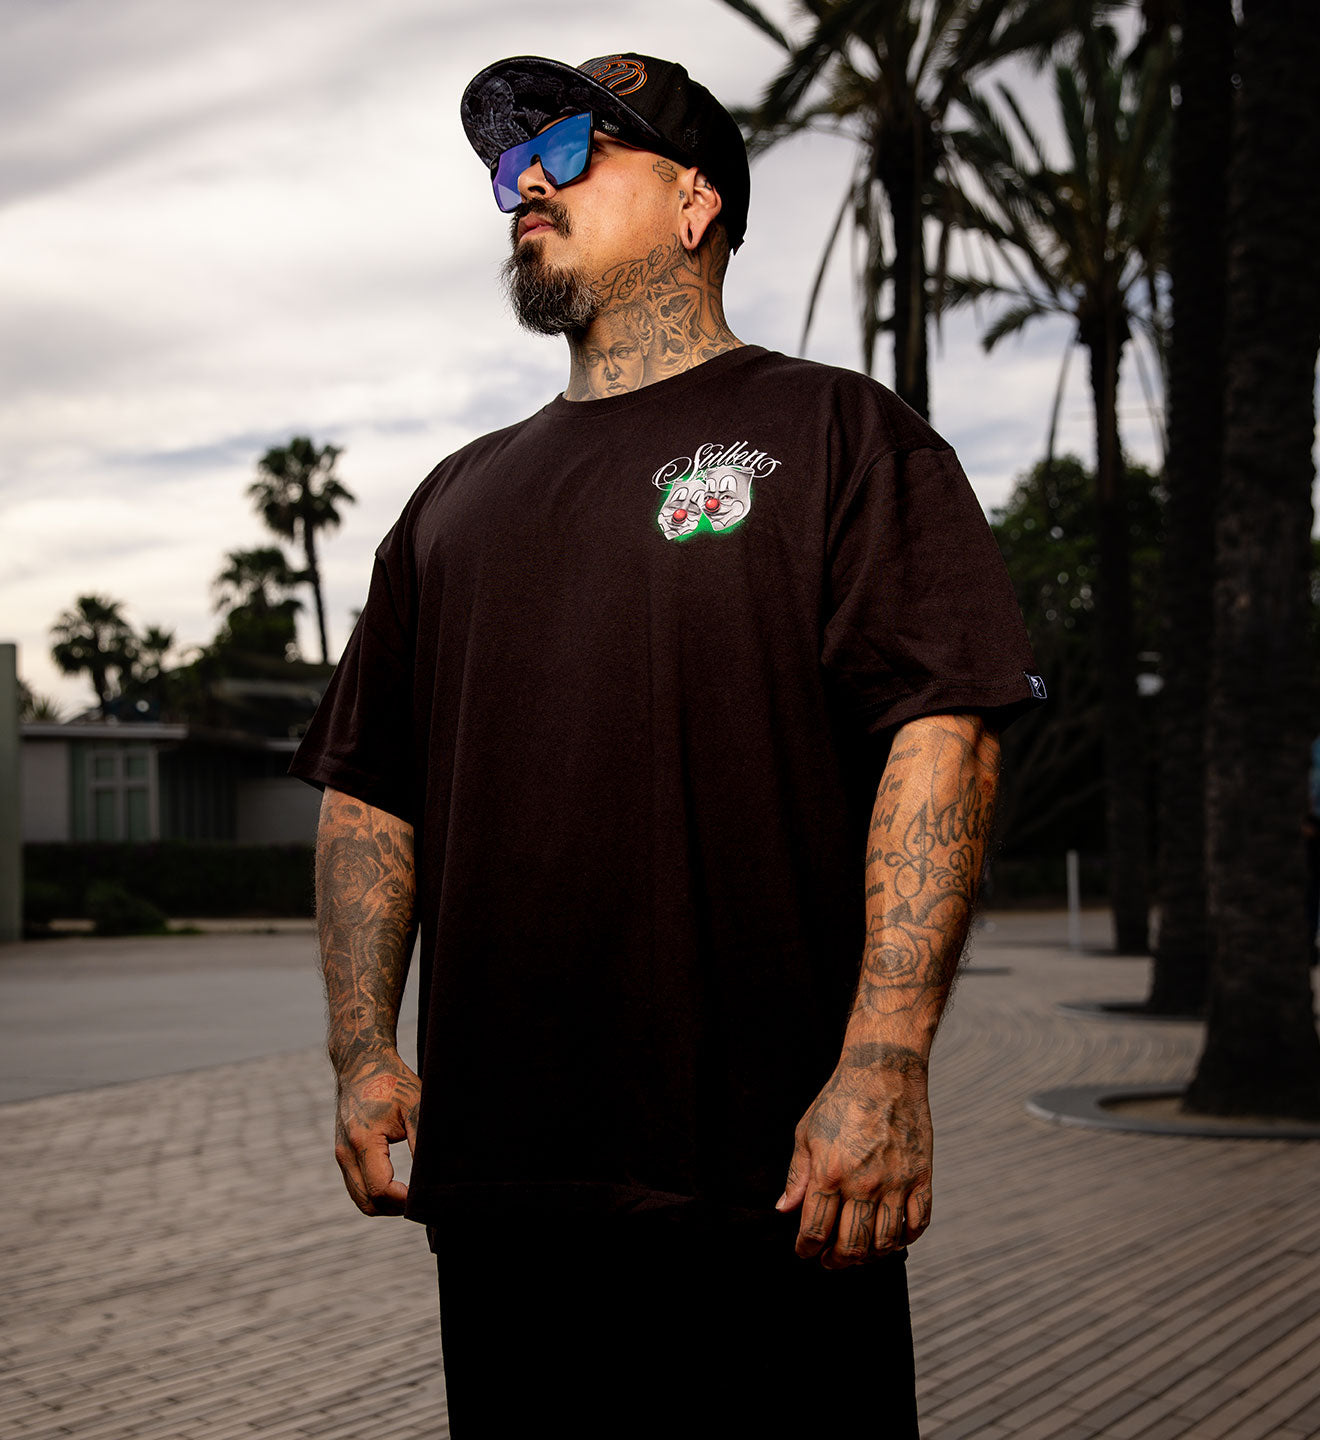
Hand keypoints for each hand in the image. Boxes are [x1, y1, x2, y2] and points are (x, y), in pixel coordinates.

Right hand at [333, 1047, 420, 1216]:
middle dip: (396, 1208)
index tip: (427, 1197)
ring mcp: (341, 1154)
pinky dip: (376, 1194)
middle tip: (423, 1201)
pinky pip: (357, 1188)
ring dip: (386, 1204)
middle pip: (368, 1203)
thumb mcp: (415, 1107)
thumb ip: (422, 1142)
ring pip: (360, 1200)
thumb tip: (434, 1177)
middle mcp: (346, 1152)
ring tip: (413, 1196)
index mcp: (363, 1140)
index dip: (405, 1200)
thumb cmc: (393, 1083)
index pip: (381, 1189)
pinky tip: (399, 1186)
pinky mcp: (343, 1154)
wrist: (361, 1065)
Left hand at [776, 1041, 932, 1265]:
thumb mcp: (807, 1132)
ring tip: (858, 1253)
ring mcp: (896, 1182)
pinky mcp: (921, 1177)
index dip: (806, 1249)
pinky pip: (917, 1223)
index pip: (815, 1230)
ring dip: (869, 1257)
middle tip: (829, 1260)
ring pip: (885, 1243)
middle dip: (836, 1261)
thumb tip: (784, 1209)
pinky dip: (905, 1239)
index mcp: (830, 1172)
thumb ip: (797, 1175)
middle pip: (851, 1245)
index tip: (805, 1251)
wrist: (884, 1071)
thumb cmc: (840, 1099)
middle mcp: (864, 1183)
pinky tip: (892, 1237)